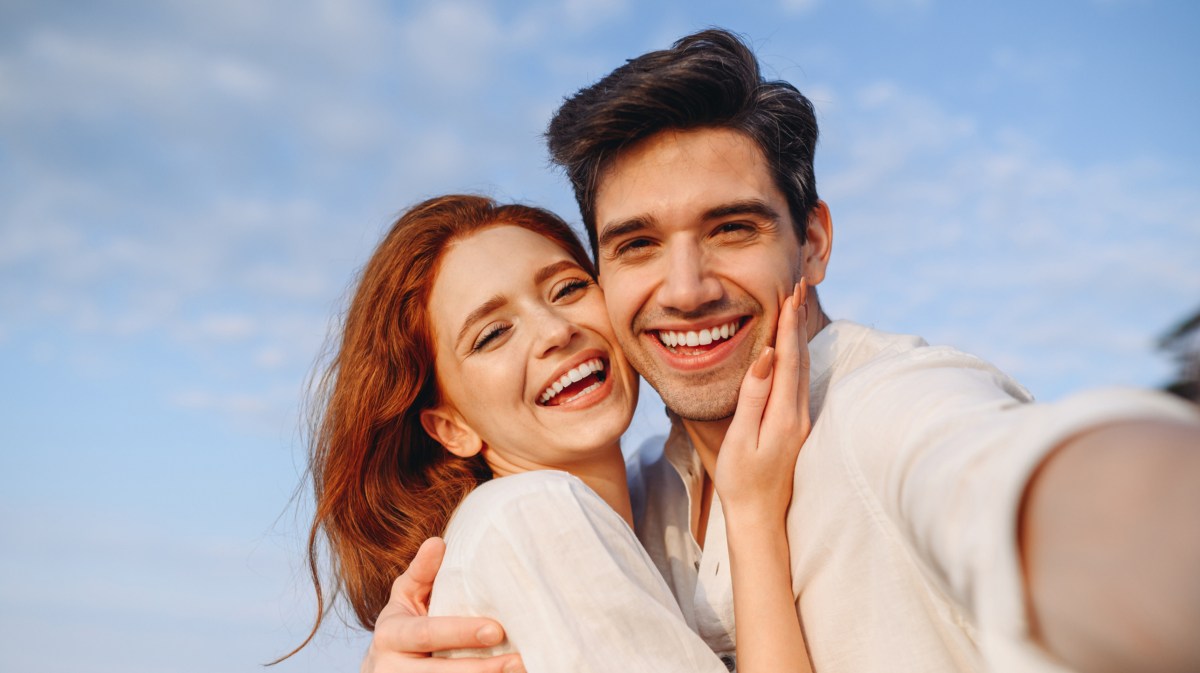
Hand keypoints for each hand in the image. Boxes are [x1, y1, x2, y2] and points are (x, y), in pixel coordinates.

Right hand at [362, 537, 524, 672]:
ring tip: (520, 671)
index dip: (461, 632)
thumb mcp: (406, 598)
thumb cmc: (404, 626)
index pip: (427, 634)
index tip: (496, 630)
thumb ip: (422, 574)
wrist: (382, 670)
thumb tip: (438, 542)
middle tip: (518, 662)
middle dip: (481, 669)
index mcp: (390, 635)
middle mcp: (390, 667)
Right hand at [714, 280, 811, 522]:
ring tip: (796, 305)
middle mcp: (799, 414)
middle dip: (798, 319)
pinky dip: (796, 354)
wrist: (760, 518)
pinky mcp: (796, 426)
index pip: (788, 358)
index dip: (789, 323)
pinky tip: (791, 346)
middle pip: (801, 357)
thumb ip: (754, 397)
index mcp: (785, 415)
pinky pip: (799, 380)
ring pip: (803, 367)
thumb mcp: (741, 439)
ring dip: (798, 334)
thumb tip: (765, 357)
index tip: (790, 292)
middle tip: (798, 284)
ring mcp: (800, 421)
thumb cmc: (743, 482)